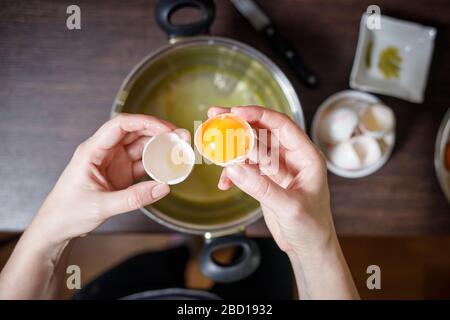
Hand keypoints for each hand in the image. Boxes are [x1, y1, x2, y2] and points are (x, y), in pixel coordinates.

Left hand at [30, 113, 183, 244]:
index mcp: (92, 151)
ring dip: (161, 148)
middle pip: (135, 133)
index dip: (144, 123)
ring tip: (180, 150)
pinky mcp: (121, 175)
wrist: (57, 227)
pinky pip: (142, 165)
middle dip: (159, 133)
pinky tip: (170, 166)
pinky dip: (157, 165)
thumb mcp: (101, 207)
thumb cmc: (68, 212)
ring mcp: (114, 163)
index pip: (120, 126)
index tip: (165, 129)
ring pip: (141, 148)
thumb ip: (133, 198)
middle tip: (180, 138)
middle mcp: (105, 152)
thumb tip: (163, 188)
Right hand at [209, 106, 333, 255]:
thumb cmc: (311, 227)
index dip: (258, 115)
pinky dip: (234, 172)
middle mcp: (292, 157)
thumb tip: (233, 166)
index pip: (282, 125)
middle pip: (263, 131)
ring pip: (252, 148)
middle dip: (239, 124)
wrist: (309, 247)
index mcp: (306, 156)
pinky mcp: (267, 180)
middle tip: (216, 115)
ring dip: (233, 147)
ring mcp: (278, 168)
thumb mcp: (289, 207)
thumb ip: (260, 186)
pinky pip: (247, 168)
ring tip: (213, 145)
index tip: (236, 112)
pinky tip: (224, 181)